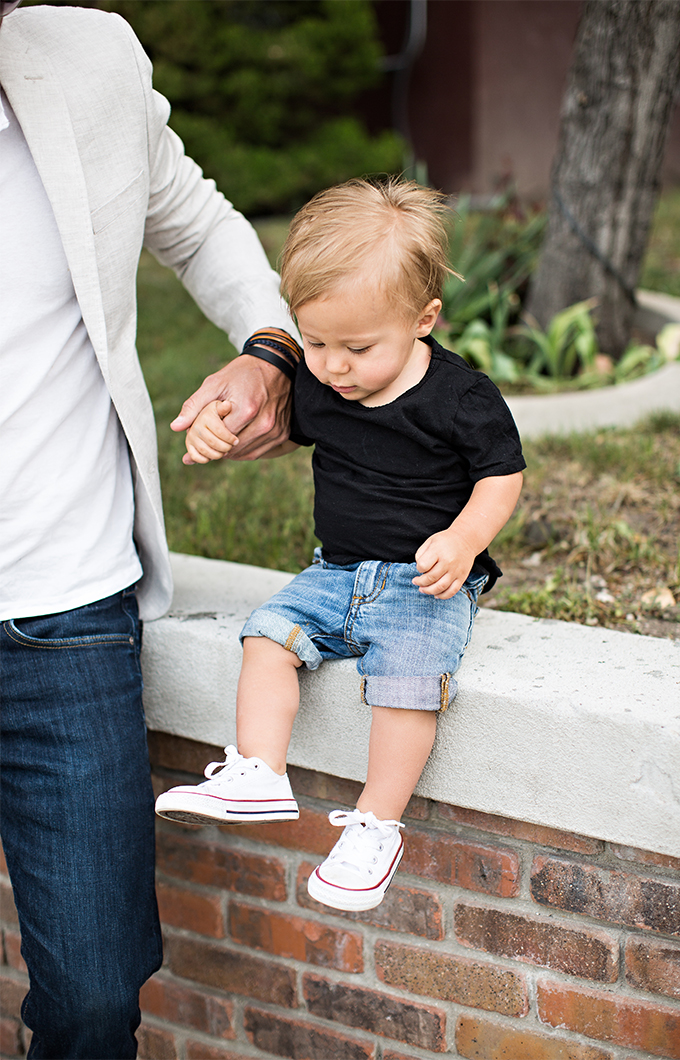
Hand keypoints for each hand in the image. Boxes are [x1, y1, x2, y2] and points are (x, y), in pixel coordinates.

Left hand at [171, 350, 292, 461]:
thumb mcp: (215, 383)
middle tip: (206, 438)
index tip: (198, 433)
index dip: (204, 438)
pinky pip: (257, 453)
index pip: (217, 438)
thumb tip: (176, 427)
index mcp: (246, 410)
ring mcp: (275, 430)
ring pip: (243, 455)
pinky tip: (233, 442)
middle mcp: (264, 423)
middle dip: (214, 446)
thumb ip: (194, 405)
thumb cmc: (242, 373)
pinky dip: (242, 452)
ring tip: (220, 437)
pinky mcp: (282, 434)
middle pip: (230, 449)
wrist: (274, 365)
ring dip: (228, 451)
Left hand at [412, 529, 474, 598]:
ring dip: (429, 591)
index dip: (418, 569)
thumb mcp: (430, 541)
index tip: (420, 567)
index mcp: (438, 551)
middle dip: (420, 582)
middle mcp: (448, 562)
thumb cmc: (445, 541)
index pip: (423, 565)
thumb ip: (421, 554)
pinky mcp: (462, 577)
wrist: (467, 540)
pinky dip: (443, 596)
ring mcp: (456, 571)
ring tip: (422, 589)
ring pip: (441, 587)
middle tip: (416, 581)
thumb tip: (419, 569)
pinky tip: (436, 595)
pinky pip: (452, 591)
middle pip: (431, 578)